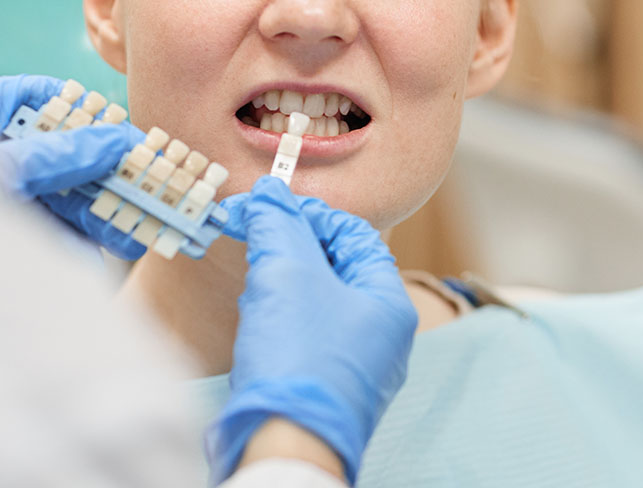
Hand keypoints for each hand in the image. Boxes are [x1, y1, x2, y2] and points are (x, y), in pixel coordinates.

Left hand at [0, 75, 147, 258]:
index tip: (119, 123)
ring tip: (146, 214)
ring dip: (104, 204)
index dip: (76, 106)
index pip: (26, 98)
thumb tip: (109, 140)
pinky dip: (87, 236)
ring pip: (58, 194)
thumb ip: (44, 158)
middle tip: (148, 175)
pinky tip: (122, 238)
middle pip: (52, 148)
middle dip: (102, 165)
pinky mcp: (1, 241)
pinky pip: (51, 231)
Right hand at [209, 177, 417, 484]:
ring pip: (316, 303)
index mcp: (388, 302)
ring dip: (281, 285)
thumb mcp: (287, 273)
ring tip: (256, 290)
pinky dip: (278, 322)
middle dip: (290, 249)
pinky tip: (257, 328)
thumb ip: (279, 225)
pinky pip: (304, 338)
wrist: (284, 448)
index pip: (354, 234)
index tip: (266, 210)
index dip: (309, 214)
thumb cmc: (298, 360)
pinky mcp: (324, 389)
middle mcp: (380, 335)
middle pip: (335, 267)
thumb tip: (268, 195)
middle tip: (253, 243)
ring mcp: (354, 366)